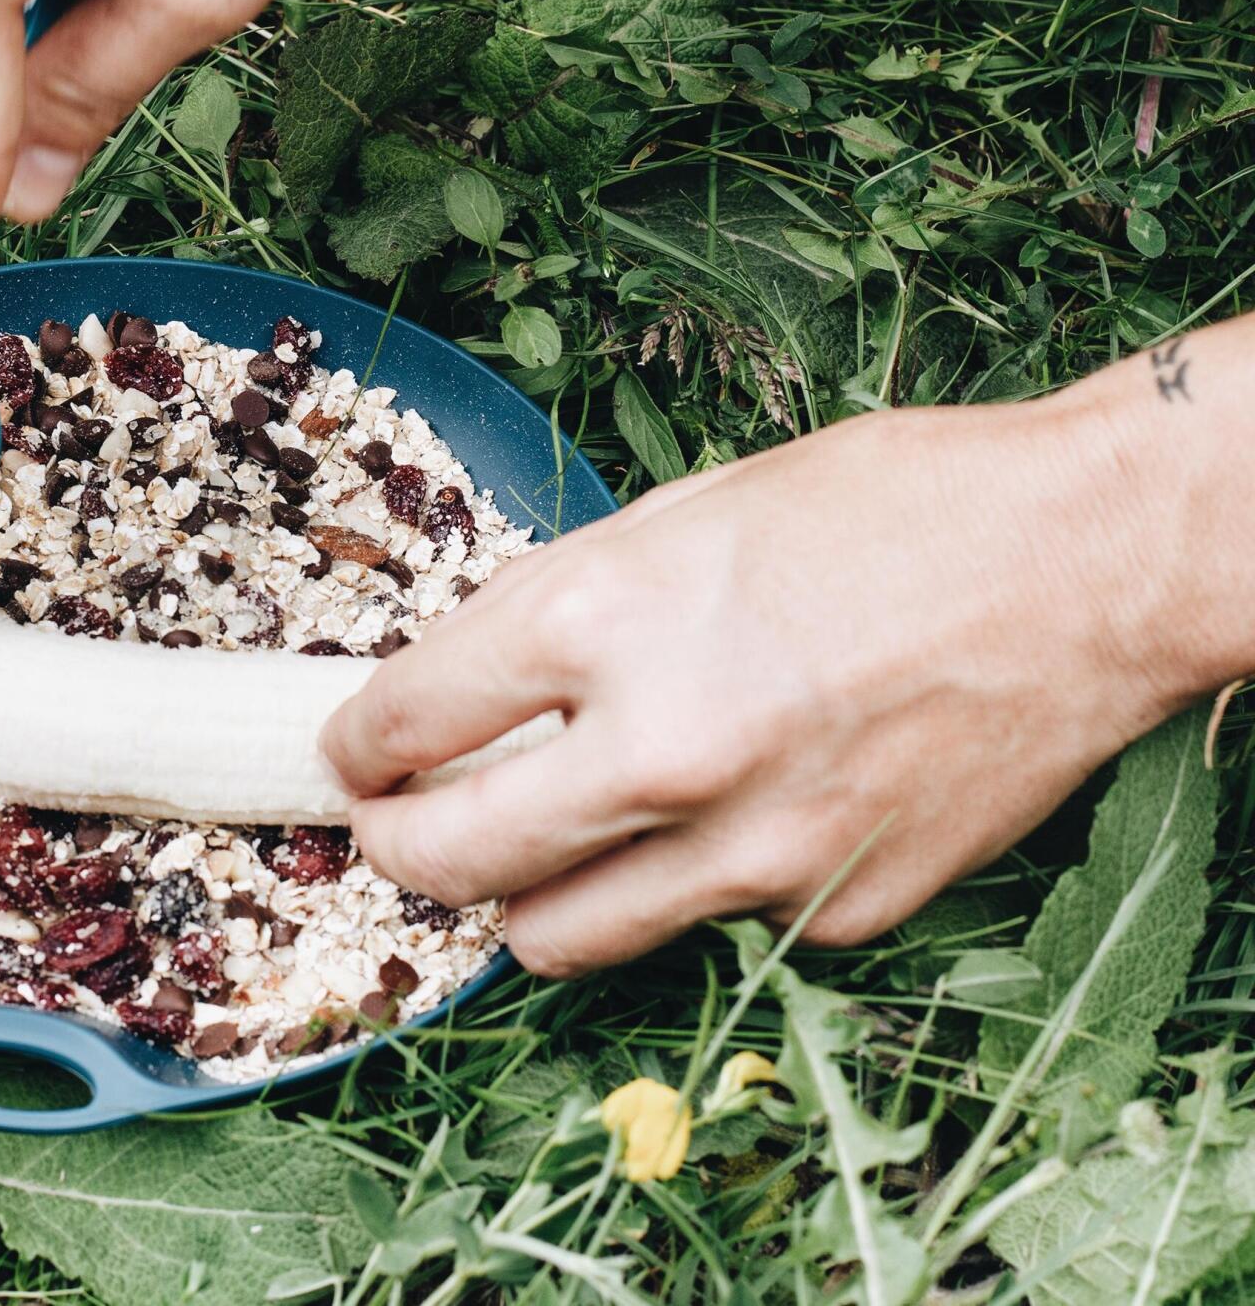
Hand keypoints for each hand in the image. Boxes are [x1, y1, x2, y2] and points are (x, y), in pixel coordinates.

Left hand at [321, 341, 1252, 976]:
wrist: (1088, 562)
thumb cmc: (894, 503)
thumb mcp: (687, 512)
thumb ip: (570, 607)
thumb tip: (479, 680)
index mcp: (607, 619)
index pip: (410, 720)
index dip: (358, 746)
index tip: (351, 754)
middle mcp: (662, 749)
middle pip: (452, 860)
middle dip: (394, 850)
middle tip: (390, 829)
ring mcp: (754, 850)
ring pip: (556, 936)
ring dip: (516, 897)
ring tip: (526, 848)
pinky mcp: (834, 910)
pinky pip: (706, 922)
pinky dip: (680, 884)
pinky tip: (720, 817)